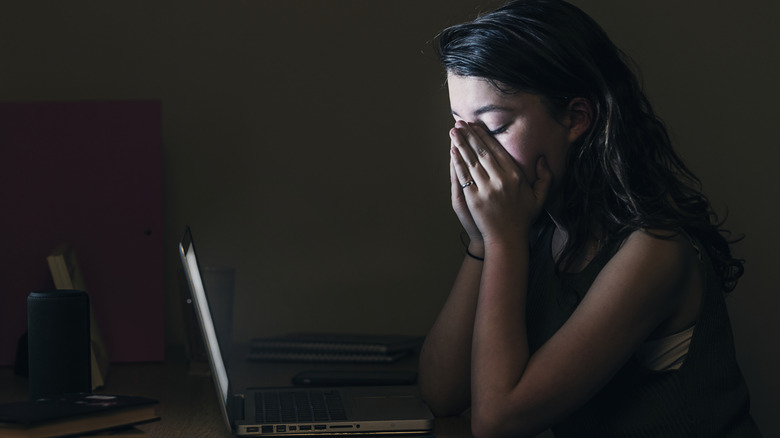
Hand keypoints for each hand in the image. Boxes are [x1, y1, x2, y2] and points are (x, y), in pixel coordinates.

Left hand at [449, 122, 550, 245]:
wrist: (507, 238)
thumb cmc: (523, 218)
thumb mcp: (540, 197)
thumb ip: (545, 177)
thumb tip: (542, 159)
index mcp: (515, 177)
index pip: (497, 151)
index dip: (485, 136)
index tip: (476, 126)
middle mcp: (500, 180)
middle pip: (482, 152)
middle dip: (469, 135)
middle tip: (460, 122)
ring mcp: (485, 189)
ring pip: (471, 161)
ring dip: (461, 144)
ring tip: (453, 131)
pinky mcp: (473, 198)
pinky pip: (464, 176)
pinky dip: (457, 162)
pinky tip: (452, 151)